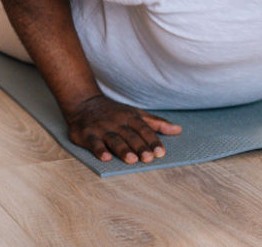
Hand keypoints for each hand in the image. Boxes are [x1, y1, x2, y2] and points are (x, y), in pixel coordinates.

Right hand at [65, 95, 181, 163]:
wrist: (83, 102)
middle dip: (140, 147)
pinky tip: (105, 157)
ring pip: (114, 140)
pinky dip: (99, 150)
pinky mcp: (86, 134)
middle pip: (130, 135)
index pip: (144, 129)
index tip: (161, 152)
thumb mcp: (135, 113)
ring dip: (122, 149)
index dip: (152, 141)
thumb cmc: (114, 112)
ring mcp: (101, 128)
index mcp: (130, 117)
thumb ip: (156, 123)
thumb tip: (178, 130)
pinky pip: (93, 143)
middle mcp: (116, 122)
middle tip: (149, 158)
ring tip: (131, 160)